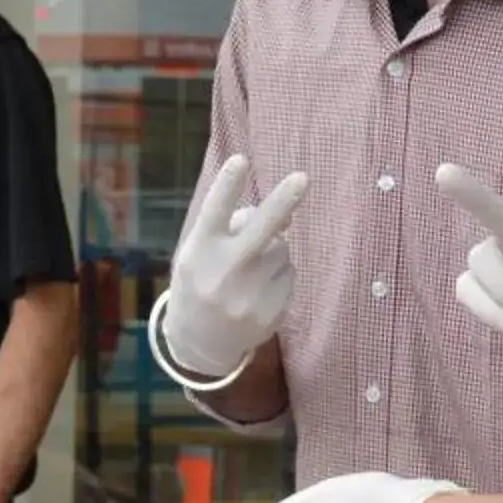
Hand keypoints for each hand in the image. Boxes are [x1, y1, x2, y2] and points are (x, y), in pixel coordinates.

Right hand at [155, 155, 309, 383]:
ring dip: (273, 248)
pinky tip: (257, 289)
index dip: (227, 185)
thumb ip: (232, 226)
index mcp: (199, 252)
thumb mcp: (200, 252)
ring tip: (249, 269)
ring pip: (281, 249)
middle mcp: (223, 273)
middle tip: (302, 178)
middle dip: (282, 202)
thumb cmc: (201, 281)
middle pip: (259, 231)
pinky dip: (279, 274)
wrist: (200, 343)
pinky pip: (289, 274)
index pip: (213, 212)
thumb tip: (287, 214)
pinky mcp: (271, 312)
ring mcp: (249, 296)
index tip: (241, 159)